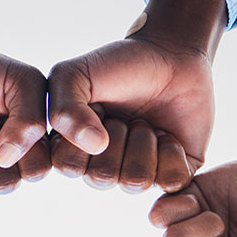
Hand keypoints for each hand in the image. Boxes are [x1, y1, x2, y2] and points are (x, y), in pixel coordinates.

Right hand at [47, 0, 225, 192]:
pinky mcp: (171, 175)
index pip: (69, 166)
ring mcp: (137, 173)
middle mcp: (102, 168)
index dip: (84, 134)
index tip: (95, 107)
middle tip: (125, 114)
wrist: (172, 55)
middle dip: (118, 135)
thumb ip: (63, 110)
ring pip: (136, 181)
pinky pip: (170, 181)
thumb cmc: (119, 65)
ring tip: (146, 121)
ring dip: (145, 142)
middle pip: (103, 177)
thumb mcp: (74, 75)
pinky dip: (172, 152)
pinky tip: (169, 134)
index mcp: (73, 150)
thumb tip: (94, 146)